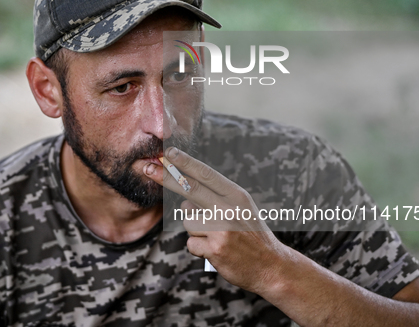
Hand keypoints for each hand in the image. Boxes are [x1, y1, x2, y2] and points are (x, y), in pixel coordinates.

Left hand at [145, 147, 290, 296]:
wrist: (271, 266)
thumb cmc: (251, 234)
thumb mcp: (242, 208)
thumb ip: (216, 198)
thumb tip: (184, 194)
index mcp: (237, 196)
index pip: (206, 175)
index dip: (185, 163)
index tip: (168, 152)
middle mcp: (229, 210)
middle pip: (189, 189)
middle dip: (166, 177)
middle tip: (147, 168)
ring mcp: (222, 230)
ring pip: (188, 221)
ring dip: (195, 229)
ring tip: (215, 236)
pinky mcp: (215, 250)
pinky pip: (191, 243)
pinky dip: (198, 247)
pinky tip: (215, 250)